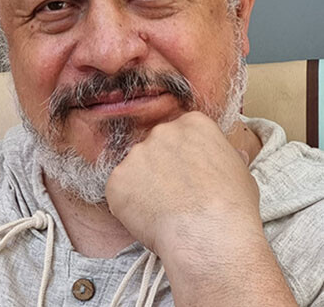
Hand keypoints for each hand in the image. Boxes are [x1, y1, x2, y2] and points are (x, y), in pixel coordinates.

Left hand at [105, 111, 262, 273]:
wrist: (209, 235)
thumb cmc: (233, 207)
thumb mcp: (241, 172)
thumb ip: (225, 157)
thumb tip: (231, 156)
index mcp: (193, 123)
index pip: (181, 133)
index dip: (185, 157)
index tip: (190, 175)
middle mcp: (161, 131)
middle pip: (156, 146)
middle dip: (161, 168)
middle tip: (175, 195)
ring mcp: (136, 154)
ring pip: (136, 169)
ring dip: (144, 186)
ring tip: (164, 212)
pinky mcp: (117, 179)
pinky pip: (120, 190)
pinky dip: (128, 205)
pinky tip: (148, 219)